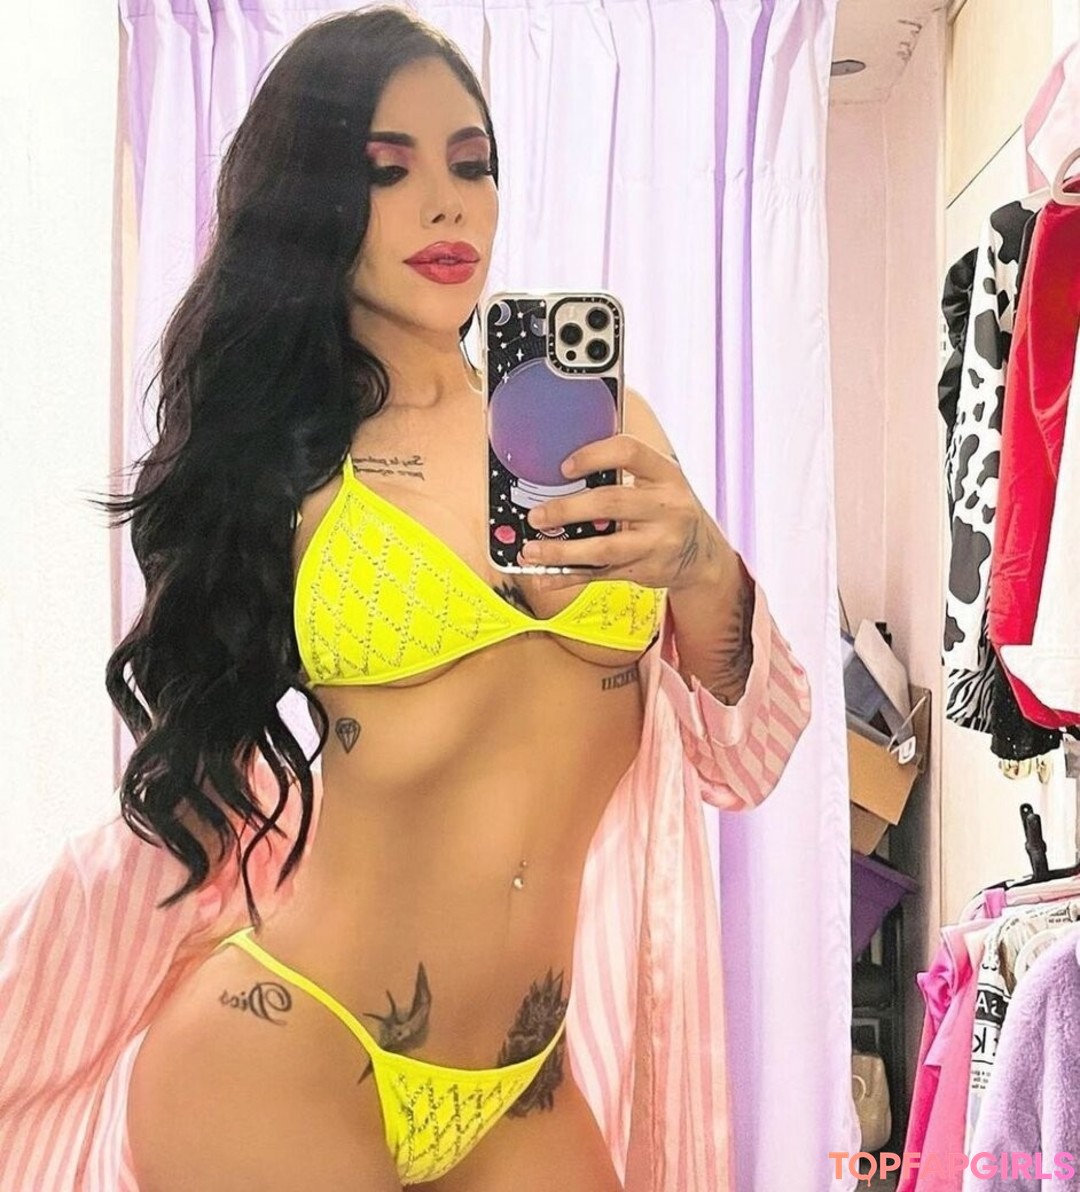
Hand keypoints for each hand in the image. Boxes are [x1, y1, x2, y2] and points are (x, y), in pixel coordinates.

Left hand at [521, 433, 736, 591]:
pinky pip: (601, 574)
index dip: (593, 455)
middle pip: (610, 503)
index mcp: (666, 474)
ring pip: (604, 548)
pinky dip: (570, 576)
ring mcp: (658, 543)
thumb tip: (562, 472)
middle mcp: (667, 507)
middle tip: (536, 516)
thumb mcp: (660, 483)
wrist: (703, 554)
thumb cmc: (668, 510)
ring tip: (531, 551)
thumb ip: (624, 475)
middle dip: (567, 510)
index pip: (629, 451)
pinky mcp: (646, 570)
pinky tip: (545, 577)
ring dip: (562, 552)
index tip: (564, 467)